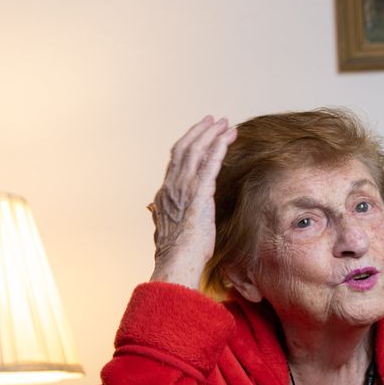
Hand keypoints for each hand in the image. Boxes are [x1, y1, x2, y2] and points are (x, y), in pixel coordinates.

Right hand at [148, 115, 237, 288]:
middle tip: (214, 121)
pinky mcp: (199, 194)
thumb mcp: (168, 230)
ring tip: (225, 125)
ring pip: (196, 151)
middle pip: (184, 149)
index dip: (189, 144)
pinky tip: (227, 138)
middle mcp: (171, 186)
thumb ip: (165, 216)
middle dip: (200, 132)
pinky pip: (209, 164)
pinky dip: (218, 148)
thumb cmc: (178, 254)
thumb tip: (156, 211)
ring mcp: (184, 189)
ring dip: (211, 135)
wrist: (177, 263)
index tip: (201, 135)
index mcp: (165, 194)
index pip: (176, 161)